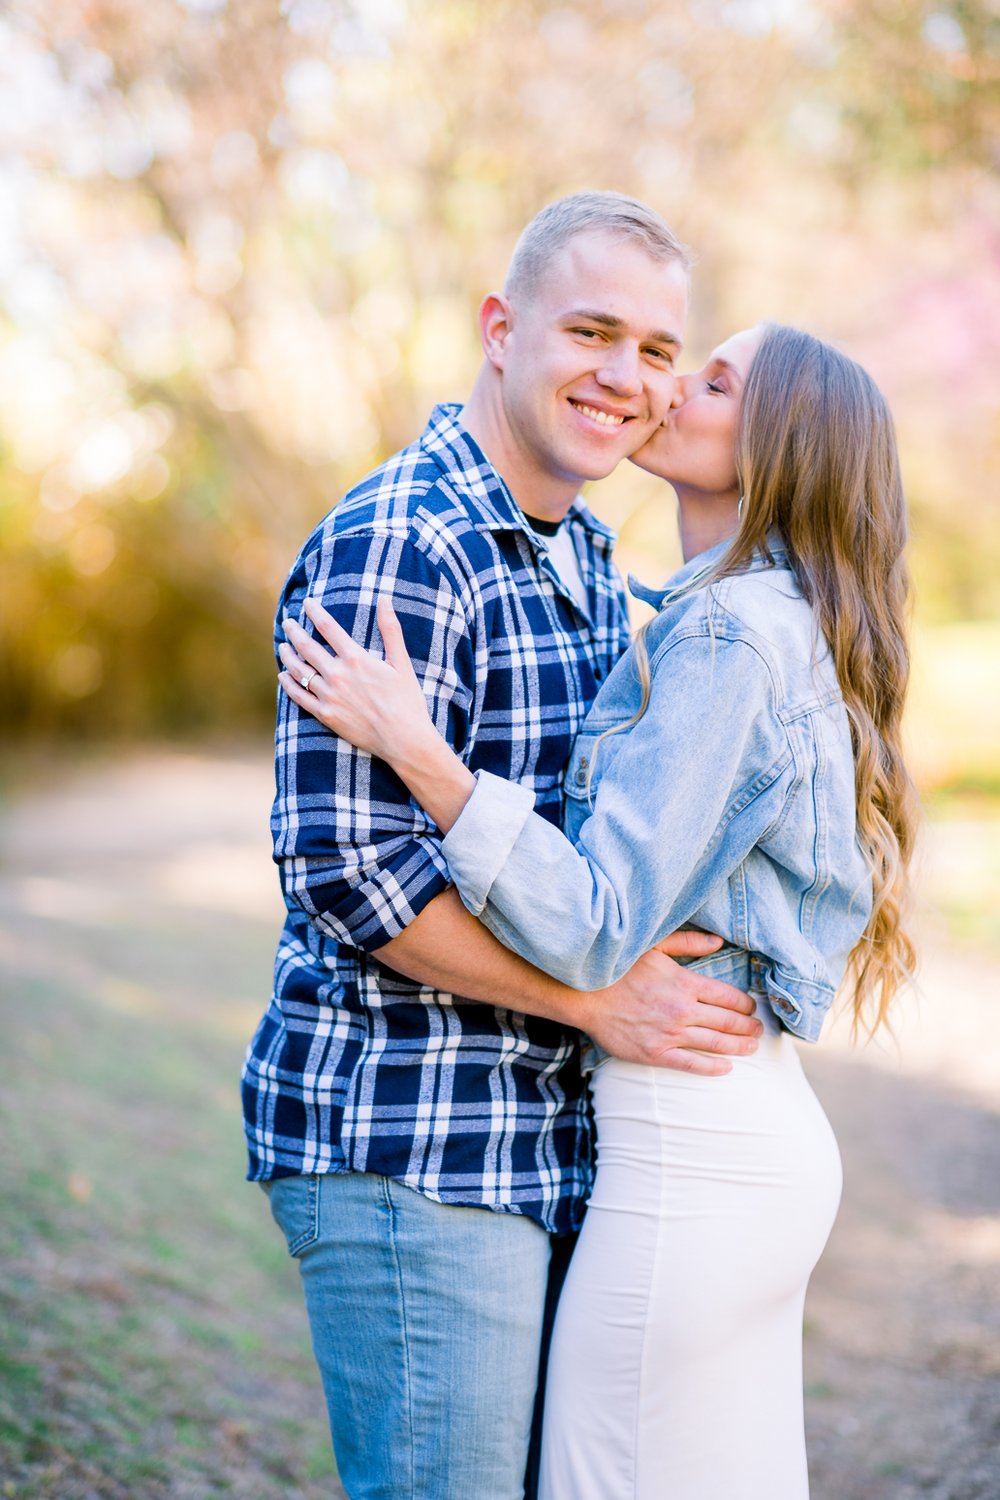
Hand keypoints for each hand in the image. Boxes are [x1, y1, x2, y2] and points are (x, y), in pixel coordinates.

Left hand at [279, 596, 434, 762]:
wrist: (403, 738)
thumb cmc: (407, 700)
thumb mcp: (401, 662)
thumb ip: (390, 629)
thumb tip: (385, 599)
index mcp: (356, 658)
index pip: (327, 627)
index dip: (314, 612)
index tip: (307, 603)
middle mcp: (338, 674)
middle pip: (307, 646)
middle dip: (294, 631)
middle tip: (287, 622)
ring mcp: (329, 696)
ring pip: (299, 670)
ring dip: (288, 655)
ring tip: (282, 646)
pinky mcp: (325, 715)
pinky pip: (299, 696)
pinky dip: (288, 684)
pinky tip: (283, 676)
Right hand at [581, 946, 761, 1076]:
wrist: (583, 994)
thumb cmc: (617, 967)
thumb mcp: (653, 945)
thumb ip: (687, 942)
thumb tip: (717, 940)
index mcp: (685, 982)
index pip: (728, 996)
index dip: (745, 1004)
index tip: (751, 1008)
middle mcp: (682, 1009)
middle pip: (728, 1021)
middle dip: (748, 1027)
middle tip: (758, 1030)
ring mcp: (670, 1034)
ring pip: (715, 1043)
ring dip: (738, 1046)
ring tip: (751, 1048)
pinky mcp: (655, 1053)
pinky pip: (691, 1064)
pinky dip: (712, 1067)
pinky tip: (726, 1068)